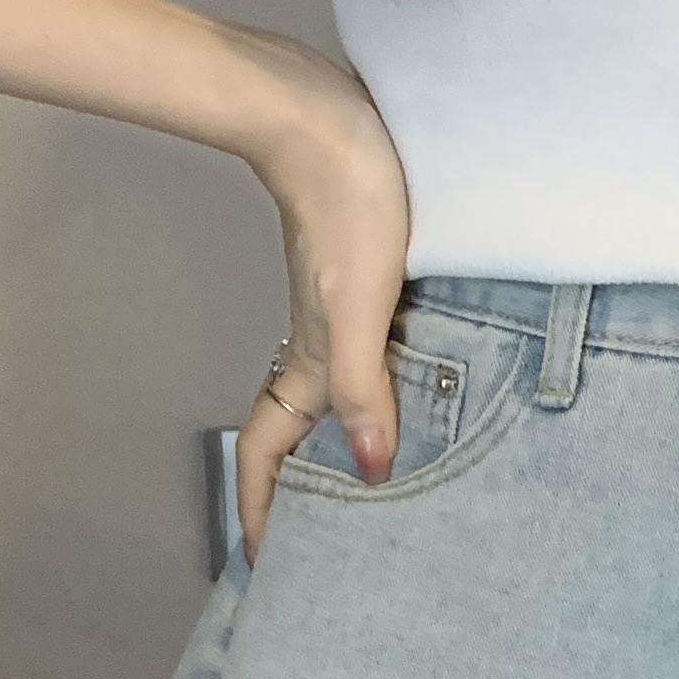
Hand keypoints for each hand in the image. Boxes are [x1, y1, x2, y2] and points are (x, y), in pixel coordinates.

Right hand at [226, 37, 410, 564]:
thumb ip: (362, 385)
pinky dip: (377, 386)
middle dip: (301, 489)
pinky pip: (367, 351)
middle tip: (325, 542)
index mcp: (312, 357)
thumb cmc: (347, 200)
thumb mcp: (362, 302)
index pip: (269, 449)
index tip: (264, 563)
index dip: (262, 508)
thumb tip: (373, 468)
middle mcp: (320, 341)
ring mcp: (340, 308)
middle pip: (297, 431)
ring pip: (333, 392)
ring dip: (342, 439)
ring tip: (374, 482)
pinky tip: (417, 386)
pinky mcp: (366, 274)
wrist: (328, 115)